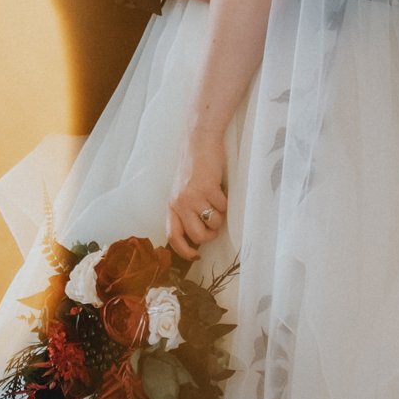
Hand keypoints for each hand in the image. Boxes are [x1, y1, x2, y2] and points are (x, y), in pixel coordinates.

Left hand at [167, 131, 227, 258]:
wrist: (199, 141)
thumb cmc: (194, 167)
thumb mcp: (182, 191)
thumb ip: (185, 210)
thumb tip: (196, 235)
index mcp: (172, 205)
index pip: (173, 236)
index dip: (184, 251)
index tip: (195, 256)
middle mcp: (180, 203)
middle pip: (197, 236)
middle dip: (210, 235)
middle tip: (214, 224)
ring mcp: (193, 196)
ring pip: (213, 224)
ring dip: (220, 217)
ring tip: (217, 203)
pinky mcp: (208, 189)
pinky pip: (223, 208)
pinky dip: (226, 202)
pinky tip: (220, 190)